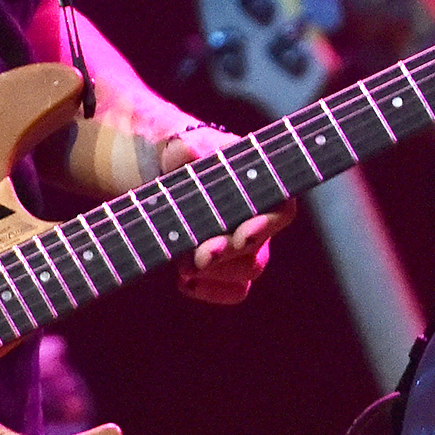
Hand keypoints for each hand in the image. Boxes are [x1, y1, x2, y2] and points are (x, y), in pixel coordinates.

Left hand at [156, 122, 291, 303]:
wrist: (153, 171)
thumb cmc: (177, 152)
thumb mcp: (178, 143)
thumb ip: (186, 146)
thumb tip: (189, 150)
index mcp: (260, 184)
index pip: (281, 211)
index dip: (267, 226)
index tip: (243, 234)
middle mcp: (257, 219)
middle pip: (259, 253)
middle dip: (229, 256)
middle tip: (201, 256)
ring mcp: (240, 247)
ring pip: (244, 273)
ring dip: (214, 273)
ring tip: (182, 264)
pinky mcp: (221, 268)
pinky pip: (232, 291)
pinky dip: (206, 288)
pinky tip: (182, 278)